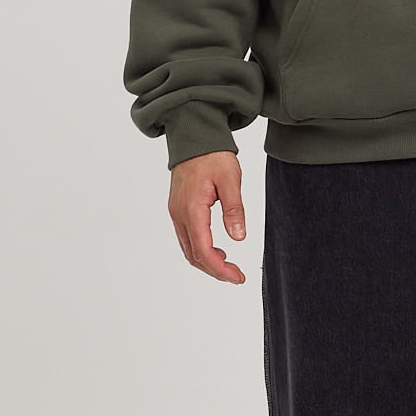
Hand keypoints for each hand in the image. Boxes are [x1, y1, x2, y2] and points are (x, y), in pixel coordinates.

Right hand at [168, 151, 247, 282]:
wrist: (194, 137)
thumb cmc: (212, 155)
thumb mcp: (230, 179)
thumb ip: (234, 209)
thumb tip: (238, 237)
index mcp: (192, 209)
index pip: (203, 251)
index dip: (220, 269)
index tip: (237, 277)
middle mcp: (179, 214)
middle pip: (193, 255)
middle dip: (215, 270)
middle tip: (236, 276)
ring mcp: (176, 213)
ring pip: (188, 249)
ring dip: (207, 262)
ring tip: (229, 266)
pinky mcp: (178, 209)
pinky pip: (186, 238)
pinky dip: (200, 250)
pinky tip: (217, 250)